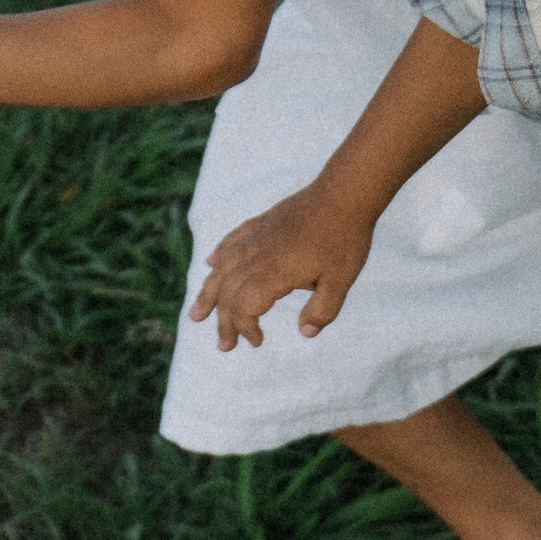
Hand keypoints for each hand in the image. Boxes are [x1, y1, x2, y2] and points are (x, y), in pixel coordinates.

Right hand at [188, 185, 375, 348]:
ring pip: (222, 268)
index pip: (245, 306)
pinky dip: (218, 255)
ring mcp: (257, 237)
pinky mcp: (261, 223)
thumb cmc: (343, 239)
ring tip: (196, 313)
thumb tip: (305, 332)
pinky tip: (210, 264)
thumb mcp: (340, 282)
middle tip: (224, 345)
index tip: (257, 341)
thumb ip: (322, 311)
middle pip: (228, 292)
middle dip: (223, 321)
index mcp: (275, 273)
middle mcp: (258, 256)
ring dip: (208, 293)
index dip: (245, 327)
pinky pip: (231, 241)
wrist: (343, 194)